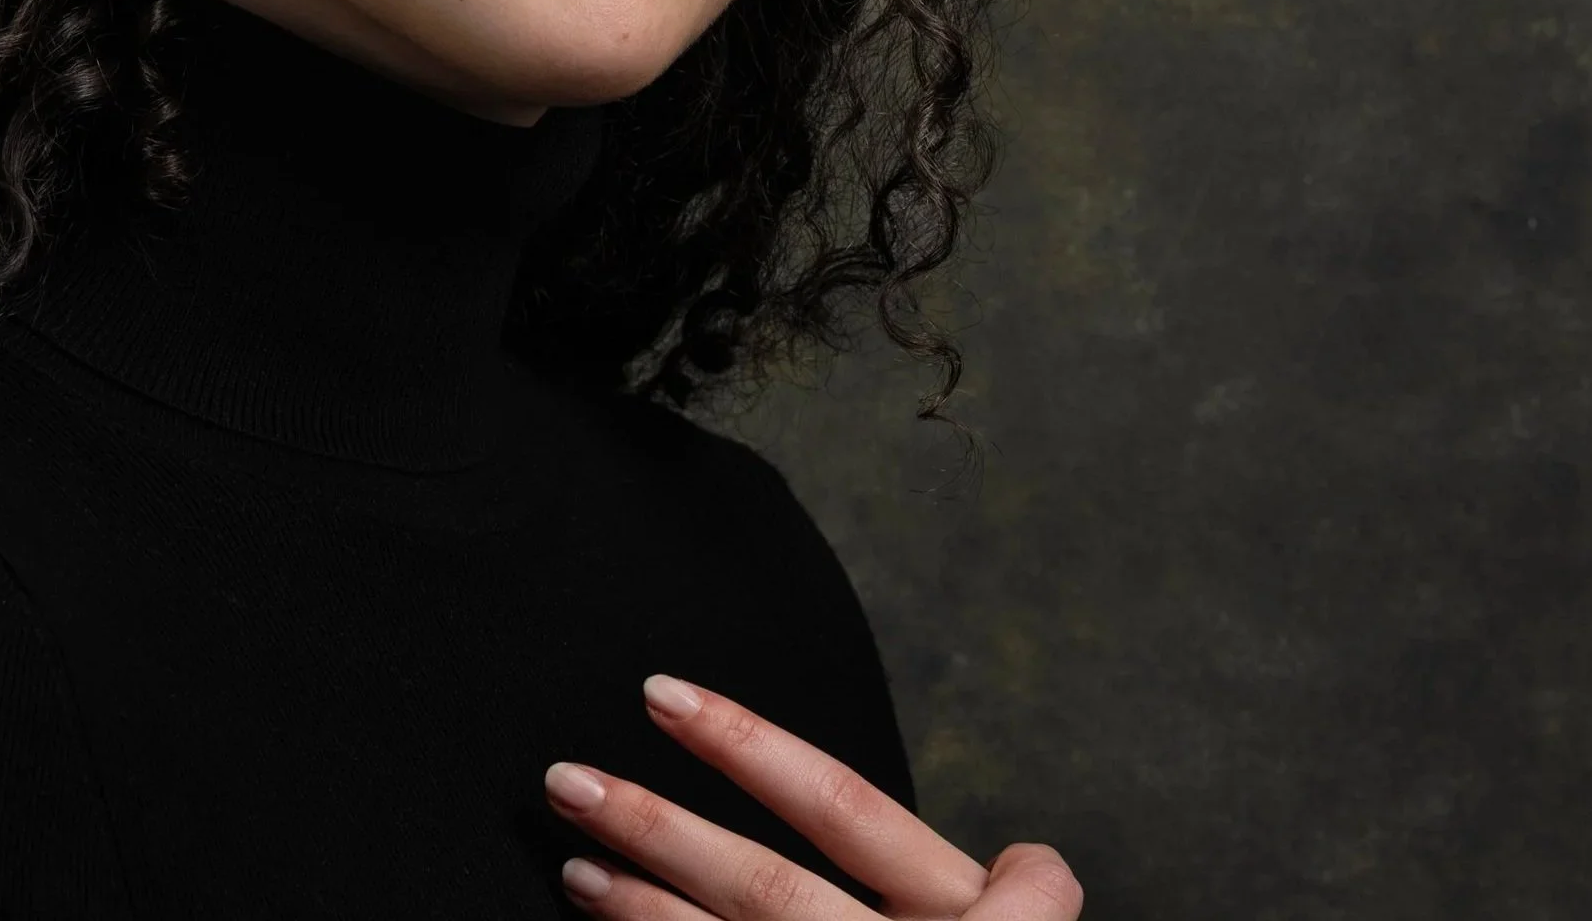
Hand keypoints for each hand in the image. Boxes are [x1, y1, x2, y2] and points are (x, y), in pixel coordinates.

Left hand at [542, 676, 1081, 919]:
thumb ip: (991, 900)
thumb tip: (1026, 861)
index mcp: (968, 916)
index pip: (841, 805)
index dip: (747, 744)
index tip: (660, 693)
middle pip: (763, 884)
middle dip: (657, 826)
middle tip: (565, 779)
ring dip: (640, 912)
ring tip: (575, 867)